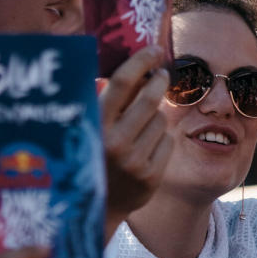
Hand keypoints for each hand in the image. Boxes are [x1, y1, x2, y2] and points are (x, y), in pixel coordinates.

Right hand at [100, 48, 171, 227]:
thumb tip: (133, 66)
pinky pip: (167, 142)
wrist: (94, 207)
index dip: (140, 62)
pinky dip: (160, 138)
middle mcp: (113, 142)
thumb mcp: (89, 127)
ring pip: (160, 120)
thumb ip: (106, 101)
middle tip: (162, 74)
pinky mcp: (151, 175)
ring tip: (140, 124)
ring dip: (156, 116)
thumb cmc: (90, 156)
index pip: (121, 84)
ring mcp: (134, 161)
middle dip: (159, 81)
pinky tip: (146, 147)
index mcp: (92, 125)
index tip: (153, 50)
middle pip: (149, 99)